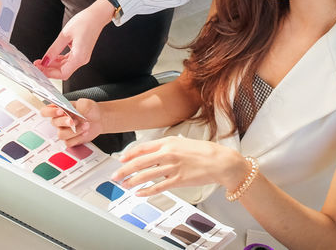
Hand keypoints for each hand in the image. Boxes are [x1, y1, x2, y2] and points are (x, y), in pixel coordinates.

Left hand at [35, 0, 113, 79]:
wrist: (97, 16)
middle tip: (37, 64)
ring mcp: (82, 56)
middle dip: (49, 69)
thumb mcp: (65, 35)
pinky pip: (68, 60)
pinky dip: (59, 60)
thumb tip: (45, 60)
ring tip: (42, 60)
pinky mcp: (81, 53)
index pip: (62, 73)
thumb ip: (54, 49)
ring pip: (65, 67)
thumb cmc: (85, 22)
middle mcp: (82, 59)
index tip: (39, 68)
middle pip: (63, 71)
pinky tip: (51, 56)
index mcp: (79, 57)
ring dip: (53, 65)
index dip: (49, 73)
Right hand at [41, 98, 103, 146]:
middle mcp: (59, 120)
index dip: (50, 112)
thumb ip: (79, 106)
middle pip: (53, 123)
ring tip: (86, 125)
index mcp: (59, 109)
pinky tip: (84, 132)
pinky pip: (68, 143)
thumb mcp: (86, 103)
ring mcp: (64, 130)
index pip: (46, 111)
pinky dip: (78, 138)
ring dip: (74, 131)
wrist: (99, 119)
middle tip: (74, 120)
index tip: (60, 111)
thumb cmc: (90, 109)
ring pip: (61, 134)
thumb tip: (73, 113)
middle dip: (64, 122)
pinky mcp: (69, 139)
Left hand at [112, 136, 243, 196]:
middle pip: (140, 162)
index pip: (142, 148)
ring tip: (125, 185)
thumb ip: (167, 148)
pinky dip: (147, 191)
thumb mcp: (182, 143)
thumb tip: (155, 155)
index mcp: (168, 142)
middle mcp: (168, 154)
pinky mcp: (178, 180)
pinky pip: (158, 187)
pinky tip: (140, 193)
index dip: (129, 155)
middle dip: (124, 170)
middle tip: (115, 175)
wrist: (220, 161)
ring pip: (146, 175)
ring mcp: (172, 167)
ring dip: (133, 181)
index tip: (121, 159)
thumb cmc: (203, 151)